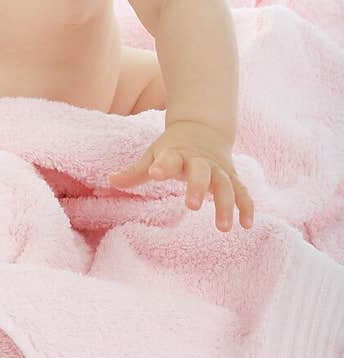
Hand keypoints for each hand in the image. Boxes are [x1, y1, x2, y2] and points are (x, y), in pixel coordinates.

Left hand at [107, 120, 254, 231]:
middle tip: (191, 206)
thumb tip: (110, 181)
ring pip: (226, 185)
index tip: (154, 174)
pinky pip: (242, 192)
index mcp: (177, 153)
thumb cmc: (173, 147)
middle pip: (201, 172)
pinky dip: (246, 207)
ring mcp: (218, 169)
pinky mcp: (232, 177)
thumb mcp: (153, 154)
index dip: (162, 165)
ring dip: (226, 205)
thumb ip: (135, 171)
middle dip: (198, 187)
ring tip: (222, 228)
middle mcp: (200, 161)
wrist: (203, 129)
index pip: (169, 158)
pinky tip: (247, 225)